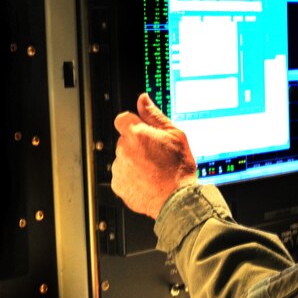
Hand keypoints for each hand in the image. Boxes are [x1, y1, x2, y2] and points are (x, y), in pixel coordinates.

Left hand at [112, 93, 197, 217]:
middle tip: (155, 154)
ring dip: (133, 161)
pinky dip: (131, 178)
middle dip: (136, 145)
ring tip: (153, 170)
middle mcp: (123, 149)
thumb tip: (143, 99)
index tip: (142, 132)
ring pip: (123, 159)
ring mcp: (119, 168)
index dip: (133, 124)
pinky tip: (147, 180)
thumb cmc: (178, 167)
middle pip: (124, 140)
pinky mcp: (118, 185)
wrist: (177, 198)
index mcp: (136, 133)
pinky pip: (122, 177)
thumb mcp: (174, 134)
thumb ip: (154, 115)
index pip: (123, 119)